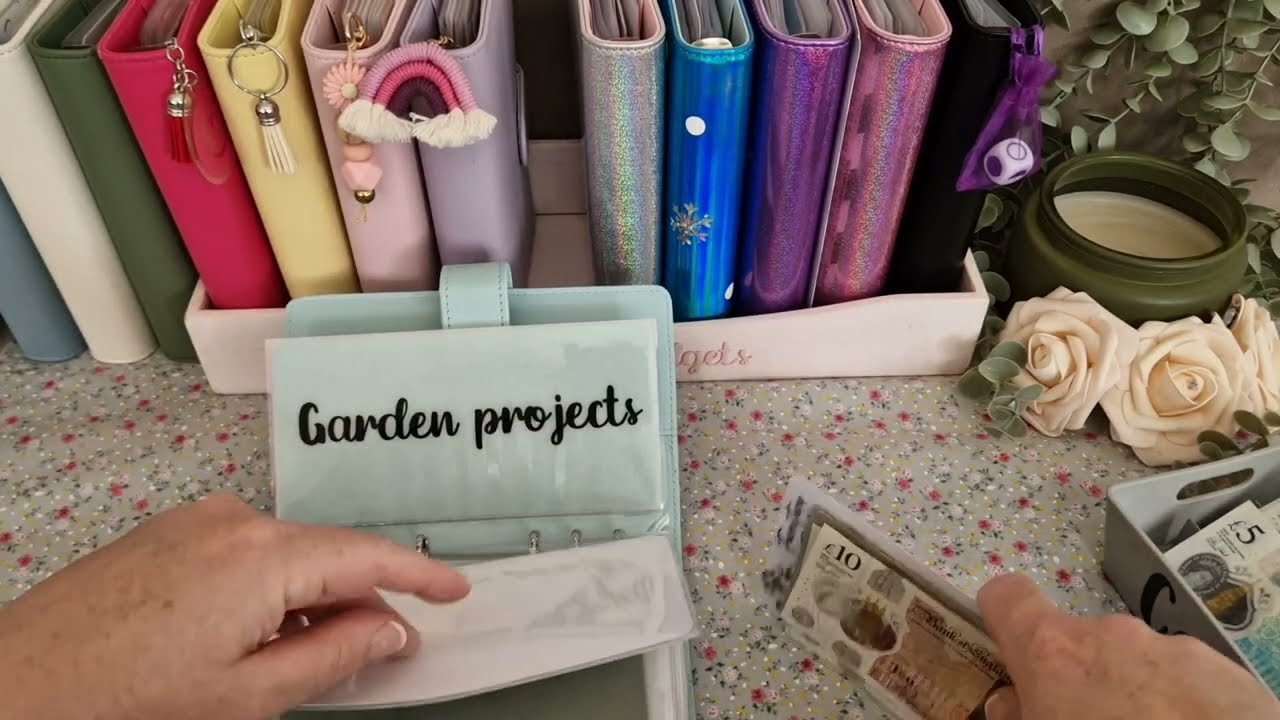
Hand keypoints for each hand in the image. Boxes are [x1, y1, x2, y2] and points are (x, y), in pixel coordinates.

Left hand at [0, 493, 469, 719]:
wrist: (13, 686)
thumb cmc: (121, 701)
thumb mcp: (245, 697)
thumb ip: (333, 658)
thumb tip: (390, 631)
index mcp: (262, 557)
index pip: (366, 556)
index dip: (420, 575)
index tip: (457, 590)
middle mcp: (234, 522)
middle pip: (327, 554)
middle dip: (363, 598)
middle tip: (389, 646)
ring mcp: (196, 524)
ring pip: (286, 555)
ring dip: (313, 599)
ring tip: (317, 654)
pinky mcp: (168, 535)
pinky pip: (246, 553)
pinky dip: (272, 589)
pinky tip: (264, 634)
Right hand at [978, 573, 1279, 719]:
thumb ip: (1015, 715)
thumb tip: (1008, 704)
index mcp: (1052, 651)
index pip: (1007, 597)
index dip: (1000, 619)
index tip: (1005, 654)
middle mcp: (1110, 634)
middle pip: (1078, 645)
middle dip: (1079, 684)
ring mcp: (1171, 649)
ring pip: (1137, 666)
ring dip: (1134, 697)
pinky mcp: (1224, 671)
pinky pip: (1188, 682)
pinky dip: (1183, 707)